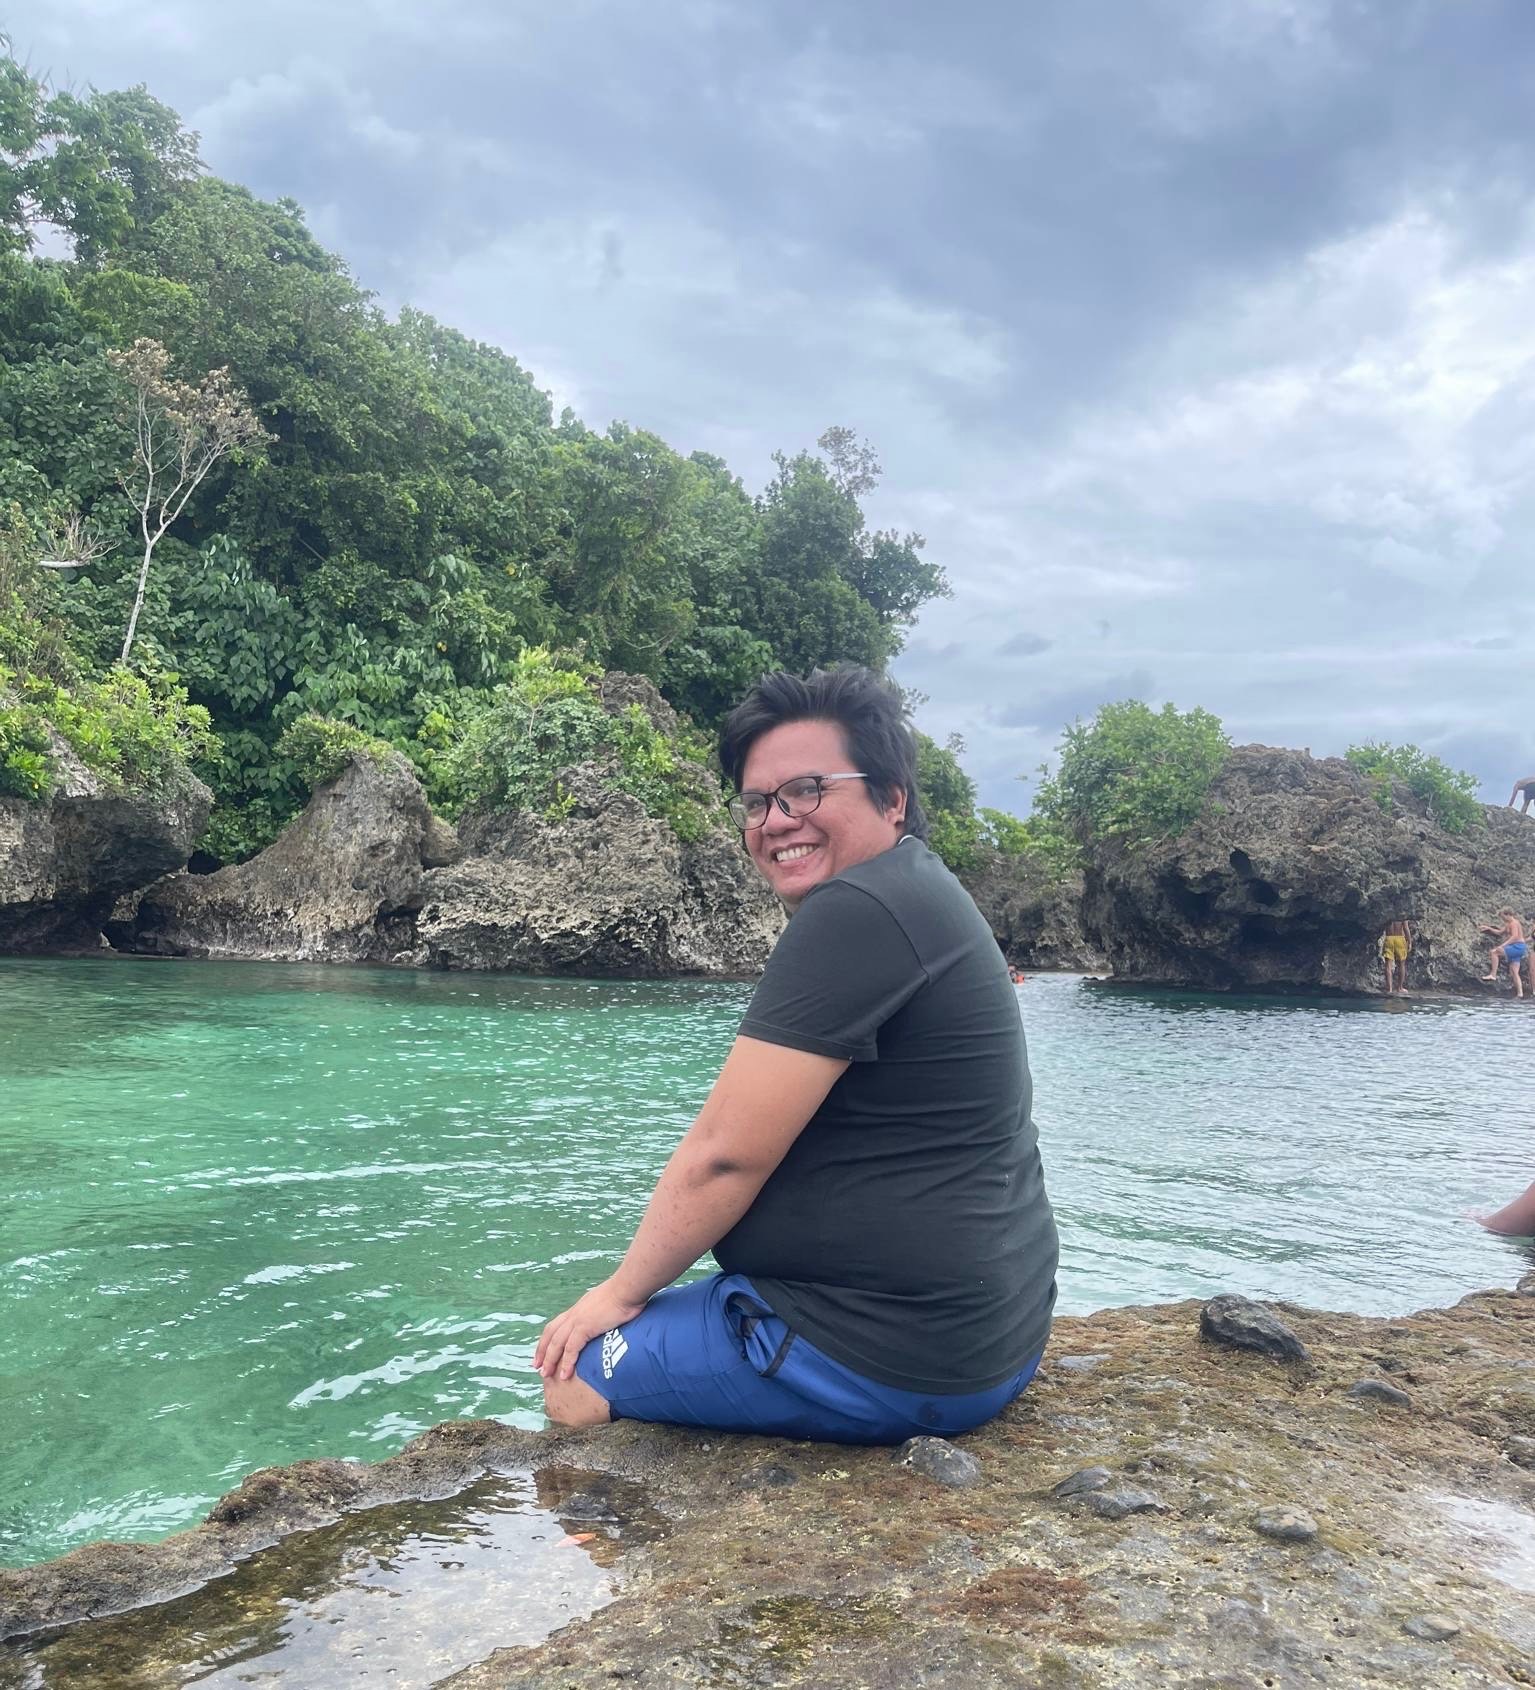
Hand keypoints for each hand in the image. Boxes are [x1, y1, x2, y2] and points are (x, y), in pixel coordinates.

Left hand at [534, 1277, 648, 1383]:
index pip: (557, 1324)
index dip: (548, 1338)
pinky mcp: (584, 1327)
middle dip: (542, 1351)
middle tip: (537, 1366)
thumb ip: (602, 1313)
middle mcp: (574, 1313)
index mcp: (578, 1308)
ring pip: (556, 1343)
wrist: (628, 1288)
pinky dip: (566, 1362)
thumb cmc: (625, 1294)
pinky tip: (564, 1375)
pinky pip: (571, 1348)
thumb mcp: (608, 1303)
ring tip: (545, 1374)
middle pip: (550, 1334)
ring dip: (550, 1360)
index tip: (543, 1351)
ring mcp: (578, 1320)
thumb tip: (606, 1320)